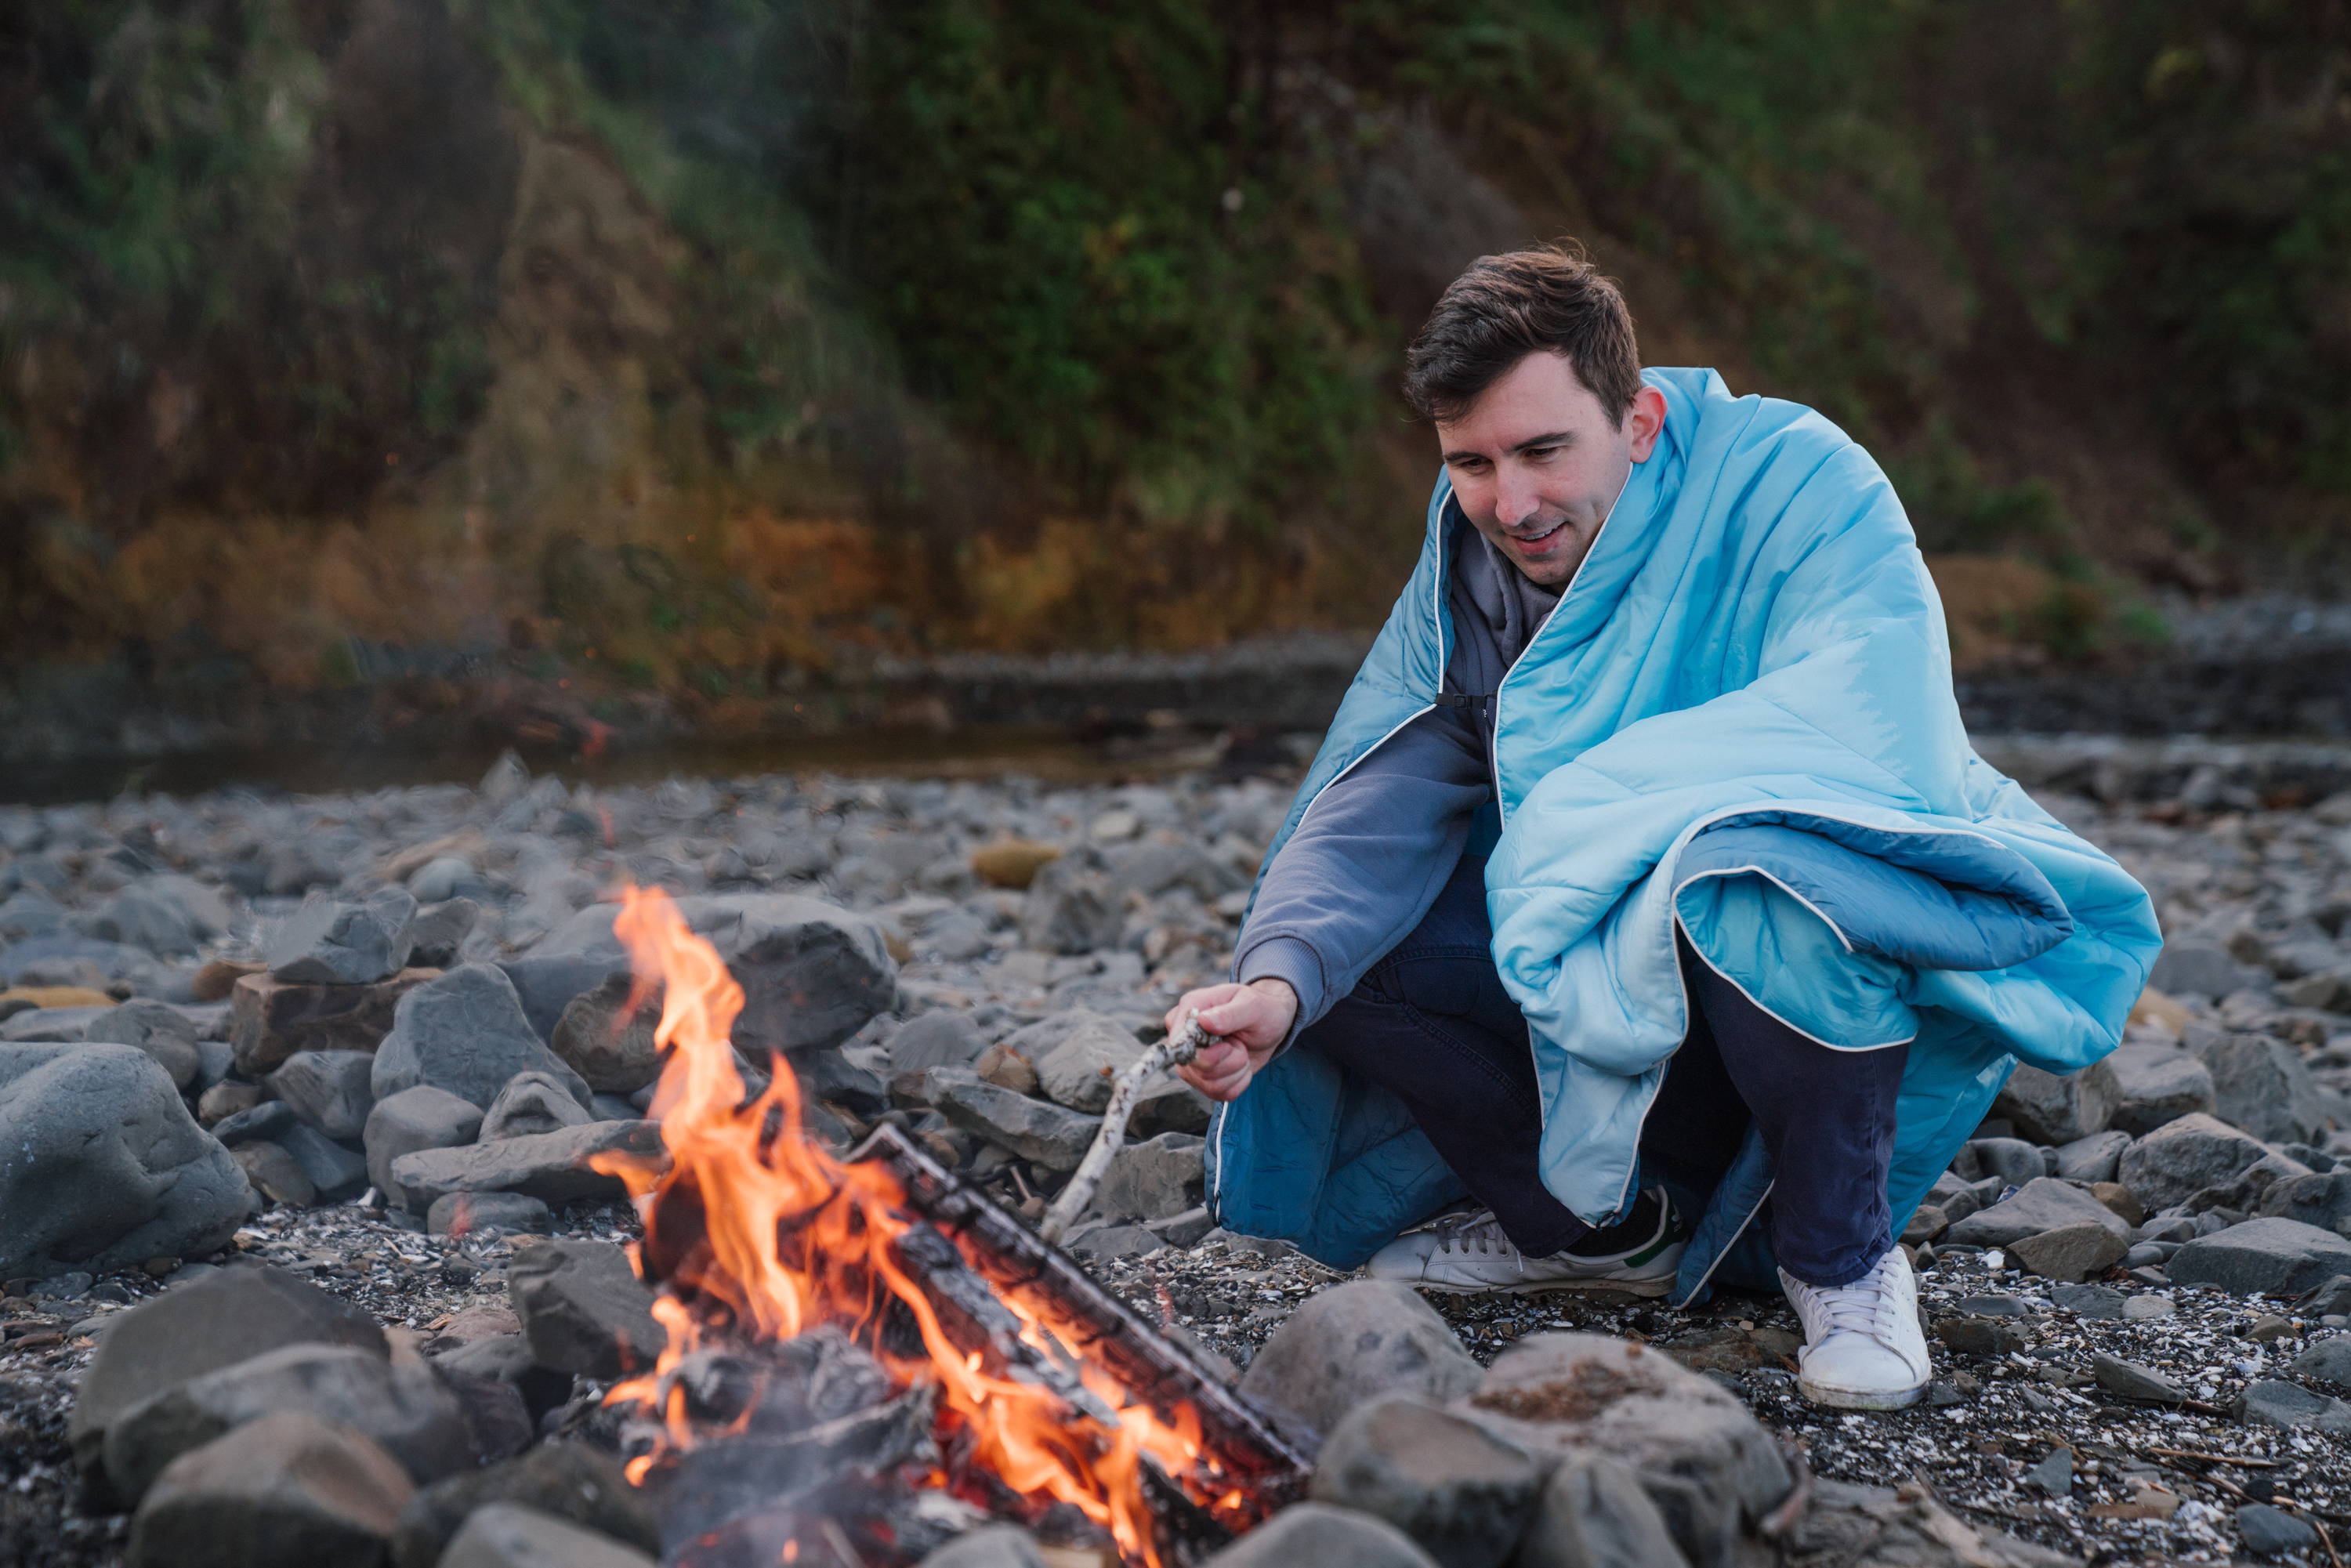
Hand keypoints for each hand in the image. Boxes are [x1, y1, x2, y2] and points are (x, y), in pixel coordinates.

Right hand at [1167, 979, 1296, 1102]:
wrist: (1271, 1024)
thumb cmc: (1262, 1009)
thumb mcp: (1252, 1006)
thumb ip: (1228, 1015)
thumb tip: (1203, 1020)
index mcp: (1190, 1010)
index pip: (1180, 1043)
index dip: (1206, 1054)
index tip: (1230, 1045)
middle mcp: (1185, 1036)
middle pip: (1195, 1069)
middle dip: (1228, 1062)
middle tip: (1240, 1045)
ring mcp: (1192, 1059)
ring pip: (1208, 1085)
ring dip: (1236, 1073)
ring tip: (1242, 1052)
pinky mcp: (1203, 1077)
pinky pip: (1217, 1094)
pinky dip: (1238, 1083)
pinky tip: (1242, 1065)